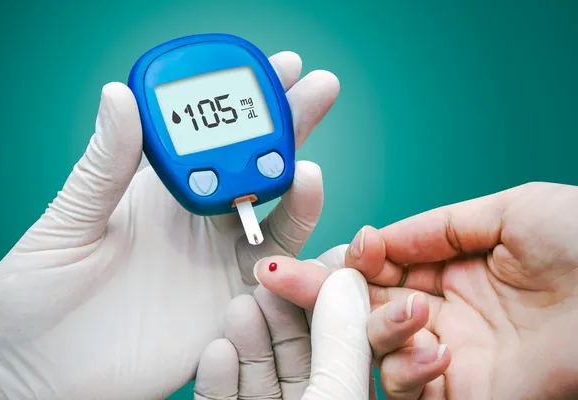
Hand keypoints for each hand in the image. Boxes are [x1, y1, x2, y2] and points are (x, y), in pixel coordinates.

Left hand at [0, 52, 339, 399]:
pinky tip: (304, 204)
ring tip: (304, 162)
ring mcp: (217, 262)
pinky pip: (276, 269)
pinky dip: (296, 240)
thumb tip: (120, 96)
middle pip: (254, 166)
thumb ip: (103, 166)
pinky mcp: (232, 303)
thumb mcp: (65, 224)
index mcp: (156, 194)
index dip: (239, 102)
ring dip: (297, 182)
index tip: (271, 68)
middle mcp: (196, 223)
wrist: (38, 373)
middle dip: (288, 124)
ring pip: (275, 214)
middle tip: (317, 87)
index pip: (208, 138)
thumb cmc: (34, 298)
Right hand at [194, 269, 375, 399]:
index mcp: (347, 396)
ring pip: (258, 371)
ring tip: (239, 308)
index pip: (340, 341)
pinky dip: (218, 376)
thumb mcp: (334, 395)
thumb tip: (346, 279)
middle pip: (294, 352)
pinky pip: (222, 398)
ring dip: (248, 338)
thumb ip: (341, 340)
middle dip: (278, 316)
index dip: (323, 302)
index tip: (307, 268)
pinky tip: (217, 350)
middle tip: (265, 281)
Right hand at [254, 182, 577, 399]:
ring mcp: (450, 354)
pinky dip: (408, 366)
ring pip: (375, 346)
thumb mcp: (510, 210)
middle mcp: (445, 311)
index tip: (327, 250)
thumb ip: (437, 224)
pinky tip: (433, 342)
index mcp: (455, 267)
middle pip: (364, 303)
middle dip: (320, 290)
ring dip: (373, 325)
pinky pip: (406, 387)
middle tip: (278, 276)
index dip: (349, 259)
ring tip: (407, 308)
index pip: (382, 265)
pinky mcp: (459, 393)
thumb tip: (379, 235)